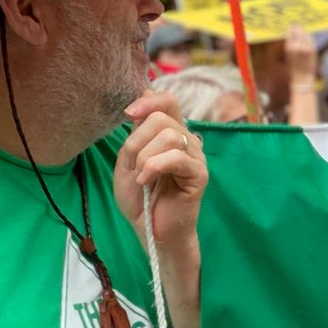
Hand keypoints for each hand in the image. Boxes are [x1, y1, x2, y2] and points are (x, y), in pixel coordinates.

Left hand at [114, 92, 206, 245]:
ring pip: (169, 135)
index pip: (167, 100)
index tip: (129, 114)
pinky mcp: (199, 175)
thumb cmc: (141, 199)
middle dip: (137, 140)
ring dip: (144, 156)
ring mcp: (195, 157)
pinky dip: (154, 167)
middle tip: (132, 164)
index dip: (148, 101)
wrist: (150, 231)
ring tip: (141, 176)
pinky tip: (146, 181)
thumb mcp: (128, 160)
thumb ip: (136, 132)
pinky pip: (177, 157)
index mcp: (171, 134)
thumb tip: (145, 96)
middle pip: (162, 118)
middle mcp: (186, 141)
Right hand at [284, 25, 317, 84]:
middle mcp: (297, 47)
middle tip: (297, 25)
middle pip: (298, 32)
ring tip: (302, 30)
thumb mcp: (289, 56)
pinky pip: (311, 40)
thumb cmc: (294, 68)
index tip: (291, 25)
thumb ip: (291, 46)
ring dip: (304, 32)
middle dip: (298, 28)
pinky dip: (309, 37)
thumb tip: (293, 36)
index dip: (291, 29)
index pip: (290, 34)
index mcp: (289, 49)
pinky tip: (308, 36)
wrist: (302, 78)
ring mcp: (305, 48)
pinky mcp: (312, 51)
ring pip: (305, 35)